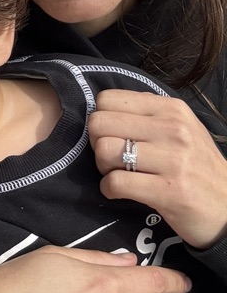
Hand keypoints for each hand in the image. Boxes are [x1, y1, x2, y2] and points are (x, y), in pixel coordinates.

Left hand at [89, 90, 226, 248]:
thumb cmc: (196, 166)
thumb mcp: (181, 128)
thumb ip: (146, 114)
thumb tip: (102, 109)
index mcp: (171, 108)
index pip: (107, 100)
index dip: (101, 120)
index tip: (111, 136)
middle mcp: (173, 129)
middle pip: (100, 124)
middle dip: (96, 144)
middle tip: (110, 158)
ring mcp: (173, 160)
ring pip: (105, 151)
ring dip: (102, 168)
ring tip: (117, 174)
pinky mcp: (168, 191)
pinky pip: (115, 183)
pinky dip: (108, 189)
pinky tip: (119, 191)